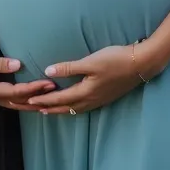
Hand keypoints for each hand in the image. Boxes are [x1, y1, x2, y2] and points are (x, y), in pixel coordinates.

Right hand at [0, 45, 55, 109]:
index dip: (34, 88)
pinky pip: (9, 99)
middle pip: (19, 102)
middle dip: (37, 100)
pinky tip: (28, 98)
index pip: (18, 91)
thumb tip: (20, 64)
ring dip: (31, 103)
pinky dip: (21, 99)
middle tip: (56, 96)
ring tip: (47, 102)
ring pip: (15, 103)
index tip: (49, 83)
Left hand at [26, 45, 147, 114]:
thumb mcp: (90, 62)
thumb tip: (48, 71)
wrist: (140, 64)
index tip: (29, 101)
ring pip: (74, 109)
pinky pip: (83, 107)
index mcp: (85, 92)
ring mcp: (99, 100)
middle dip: (48, 108)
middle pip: (65, 108)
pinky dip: (72, 107)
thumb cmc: (115, 60)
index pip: (59, 99)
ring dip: (60, 109)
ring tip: (48, 110)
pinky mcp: (105, 97)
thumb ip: (69, 68)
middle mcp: (91, 100)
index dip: (43, 100)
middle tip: (34, 109)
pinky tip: (72, 104)